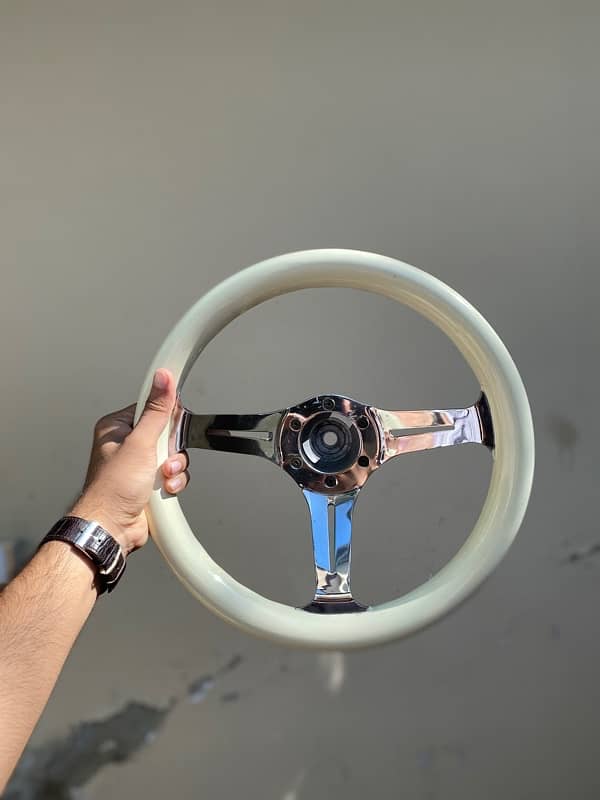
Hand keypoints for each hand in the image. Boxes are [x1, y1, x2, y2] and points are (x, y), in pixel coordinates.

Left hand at [69, 369, 189, 554]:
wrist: (112, 528)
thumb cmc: (113, 490)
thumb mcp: (140, 443)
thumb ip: (156, 410)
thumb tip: (163, 378)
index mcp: (117, 427)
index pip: (152, 408)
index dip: (167, 420)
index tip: (169, 432)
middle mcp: (127, 444)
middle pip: (167, 433)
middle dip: (172, 451)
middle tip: (162, 461)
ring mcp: (139, 464)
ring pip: (173, 455)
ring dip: (174, 469)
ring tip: (163, 479)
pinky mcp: (149, 482)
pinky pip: (173, 474)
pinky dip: (173, 482)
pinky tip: (165, 489)